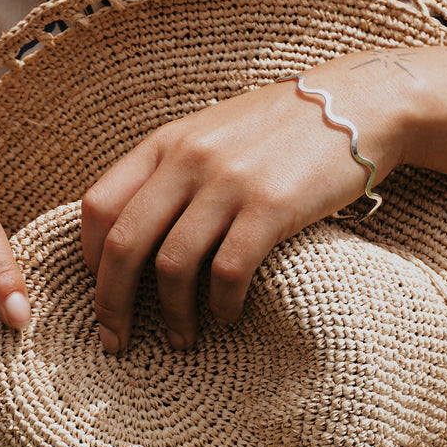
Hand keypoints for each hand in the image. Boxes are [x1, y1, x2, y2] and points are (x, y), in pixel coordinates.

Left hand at [80, 51, 416, 351]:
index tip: (98, 292)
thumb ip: (177, 166)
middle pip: (123, 243)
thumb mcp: (216, 131)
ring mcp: (229, 183)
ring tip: (180, 341)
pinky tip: (229, 318)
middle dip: (111, 302)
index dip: (88, 258)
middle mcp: (189, 160)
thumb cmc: (286, 127)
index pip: (99, 205)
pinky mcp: (270, 208)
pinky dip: (221, 305)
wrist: (359, 105)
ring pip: (172, 265)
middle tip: (116, 341)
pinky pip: (228, 271)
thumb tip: (139, 222)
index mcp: (168, 141)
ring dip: (171, 316)